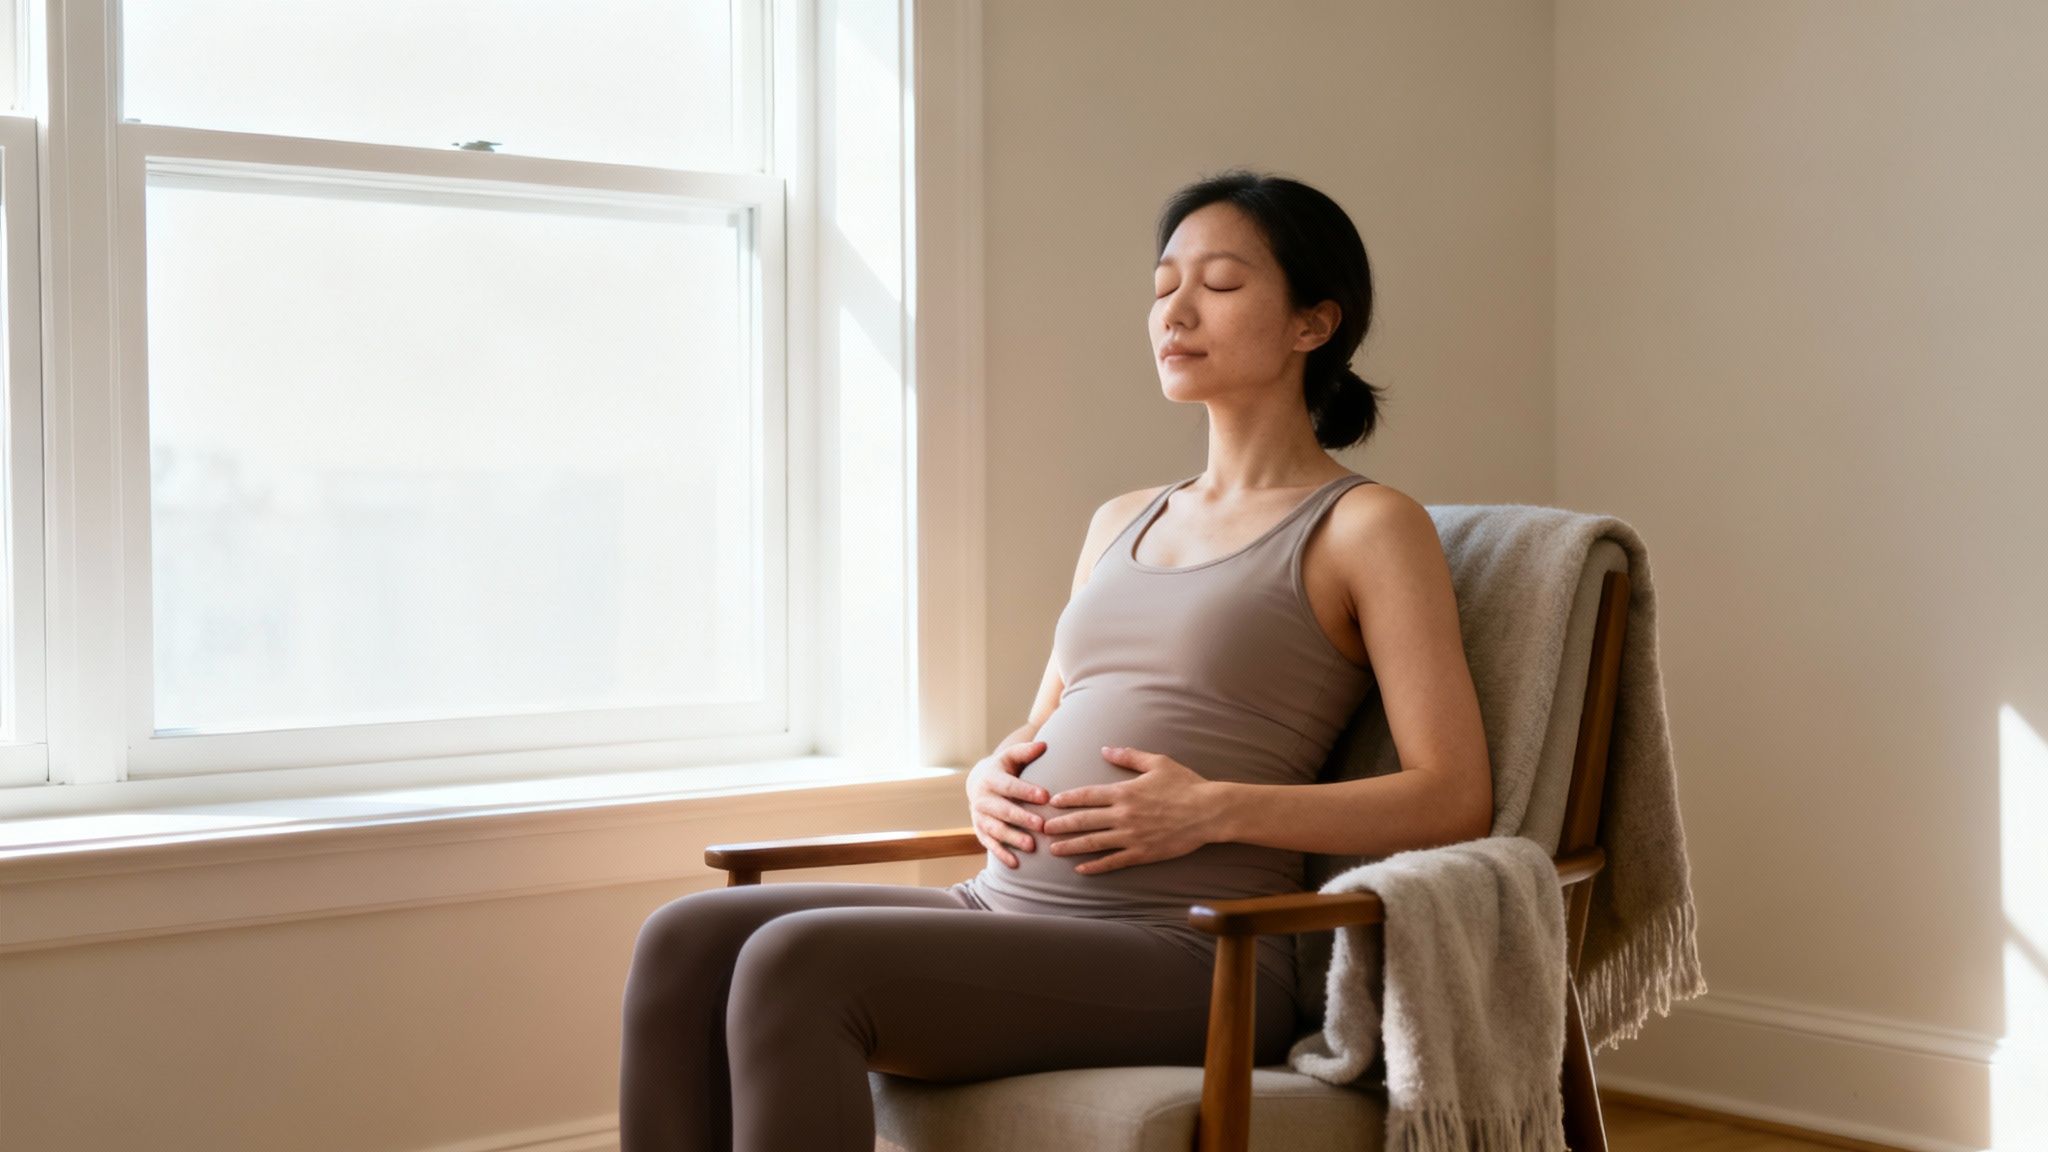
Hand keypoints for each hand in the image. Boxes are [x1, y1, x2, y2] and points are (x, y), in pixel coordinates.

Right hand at [964, 739, 1049, 867]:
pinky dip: (1001, 853)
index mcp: (991, 779)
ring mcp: (979, 816)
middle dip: (1022, 818)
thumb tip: (1044, 745)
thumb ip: (1026, 751)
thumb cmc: (1004, 769)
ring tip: (1032, 846)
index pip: (1010, 785)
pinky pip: (989, 844)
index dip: (1026, 791)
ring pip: (996, 829)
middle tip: (1042, 825)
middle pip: (1003, 810)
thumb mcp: (1011, 757)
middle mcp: (982, 798)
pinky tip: (1016, 863)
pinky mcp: (979, 830)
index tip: (1045, 796)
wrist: (979, 783)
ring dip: (1013, 838)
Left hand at [1042, 745, 1220, 874]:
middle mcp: (1124, 814)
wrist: (1209, 811)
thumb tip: (1105, 750)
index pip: (1087, 795)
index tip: (1051, 802)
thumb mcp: (1157, 762)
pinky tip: (1081, 869)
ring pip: (1094, 843)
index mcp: (1125, 791)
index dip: (1067, 799)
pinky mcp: (1142, 853)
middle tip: (1041, 828)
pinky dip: (1096, 866)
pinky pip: (1114, 861)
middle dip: (1060, 824)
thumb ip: (1128, 757)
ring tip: (1053, 850)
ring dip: (1071, 846)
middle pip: (1084, 820)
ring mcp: (1132, 836)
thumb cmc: (1185, 784)